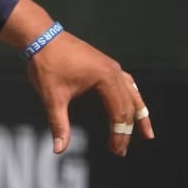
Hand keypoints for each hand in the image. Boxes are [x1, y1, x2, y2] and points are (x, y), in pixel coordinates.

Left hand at [25, 30, 153, 156]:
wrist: (41, 38)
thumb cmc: (46, 65)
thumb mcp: (52, 97)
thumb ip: (59, 124)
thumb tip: (58, 149)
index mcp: (105, 78)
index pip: (119, 112)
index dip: (118, 134)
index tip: (116, 150)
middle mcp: (114, 71)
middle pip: (128, 105)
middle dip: (127, 129)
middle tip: (121, 150)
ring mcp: (112, 66)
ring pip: (132, 93)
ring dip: (138, 114)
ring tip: (146, 132)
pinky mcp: (105, 64)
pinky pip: (126, 83)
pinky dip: (132, 97)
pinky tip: (133, 105)